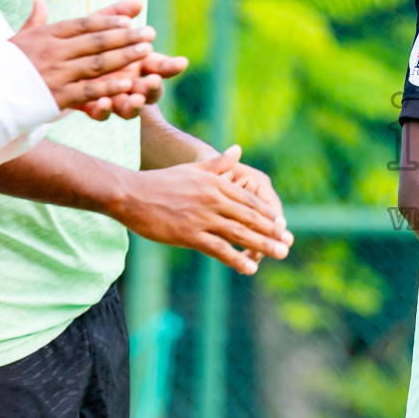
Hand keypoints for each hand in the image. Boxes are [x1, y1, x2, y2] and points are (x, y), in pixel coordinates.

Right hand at [9, 0, 154, 111]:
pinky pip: (88, 89)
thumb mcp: (16, 38)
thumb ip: (34, 21)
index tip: (130, 18)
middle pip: (95, 41)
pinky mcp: (56, 96)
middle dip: (125, 36)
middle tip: (150, 31)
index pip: (82, 24)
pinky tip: (128, 82)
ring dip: (125, 56)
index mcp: (44, 35)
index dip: (108, 20)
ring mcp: (56, 74)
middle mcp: (52, 52)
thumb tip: (40, 1)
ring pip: (97, 62)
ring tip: (147, 50)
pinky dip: (109, 85)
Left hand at [82, 1, 187, 118]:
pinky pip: (101, 114)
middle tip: (152, 80)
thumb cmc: (86, 43)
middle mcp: (129, 83)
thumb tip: (137, 2)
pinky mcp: (93, 109)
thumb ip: (117, 16)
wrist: (58, 65)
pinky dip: (104, 110)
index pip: (159, 66)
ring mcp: (113, 98)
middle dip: (152, 87)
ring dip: (134, 105)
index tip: (180, 62)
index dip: (171, 66)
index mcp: (137, 64)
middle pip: (148, 90)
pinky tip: (102, 102)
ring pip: (130, 108)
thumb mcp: (99, 26)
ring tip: (133, 98)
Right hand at [110, 145, 289, 273]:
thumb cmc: (161, 182)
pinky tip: (250, 268)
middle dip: (272, 231)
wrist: (131, 194)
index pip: (249, 200)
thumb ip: (218, 163)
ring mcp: (202, 217)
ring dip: (262, 245)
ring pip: (239, 233)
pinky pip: (218, 249)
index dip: (267, 213)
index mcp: (216, 184)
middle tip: (288, 243)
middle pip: (250, 217)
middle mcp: (213, 199)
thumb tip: (238, 150)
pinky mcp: (189, 234)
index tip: (281, 224)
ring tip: (280, 254)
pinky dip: (235, 258)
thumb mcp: (193, 169)